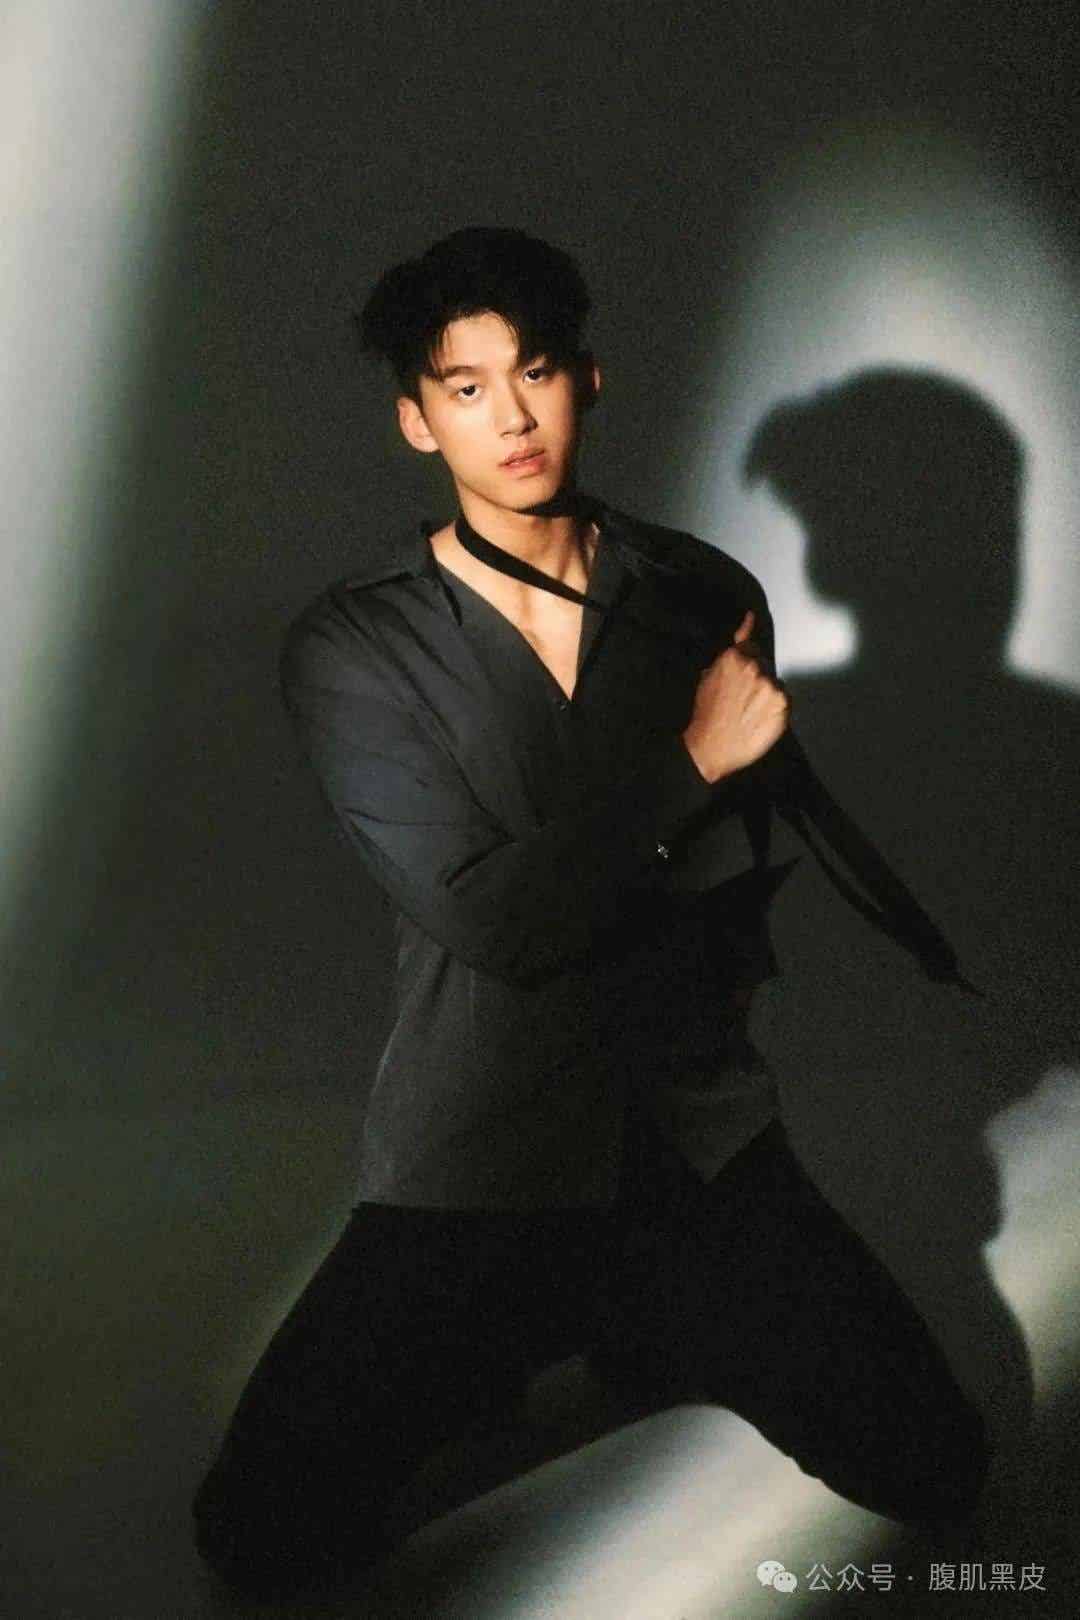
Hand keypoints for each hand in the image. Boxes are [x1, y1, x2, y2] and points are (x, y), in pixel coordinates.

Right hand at [681, 611, 791, 782]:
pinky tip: (759, 719)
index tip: (753, 623)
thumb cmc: (706, 715)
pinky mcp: (783, 704)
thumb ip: (727, 655)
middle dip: (757, 676)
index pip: (751, 643)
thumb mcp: (707, 677)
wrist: (711, 747)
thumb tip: (744, 628)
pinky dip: (776, 707)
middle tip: (743, 698)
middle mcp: (755, 667)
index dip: (749, 653)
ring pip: (775, 682)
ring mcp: (771, 685)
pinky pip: (784, 699)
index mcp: (734, 657)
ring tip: (749, 712)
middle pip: (764, 664)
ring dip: (767, 693)